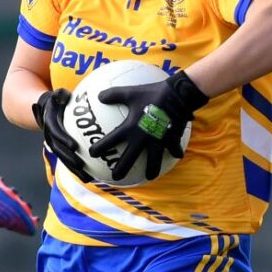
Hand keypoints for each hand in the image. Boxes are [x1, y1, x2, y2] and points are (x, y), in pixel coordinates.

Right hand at [32, 88, 90, 181]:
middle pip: (59, 151)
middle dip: (70, 160)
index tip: (74, 147)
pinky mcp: (61, 150)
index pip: (56, 133)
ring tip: (87, 178)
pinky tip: (90, 177)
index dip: (64, 140)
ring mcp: (55, 145)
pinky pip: (68, 161)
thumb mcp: (57, 95)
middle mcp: (50, 136)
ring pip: (64, 160)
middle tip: (82, 166)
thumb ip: (60, 95)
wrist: (46, 111)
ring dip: (74, 170)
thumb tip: (64, 95)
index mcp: (50, 124)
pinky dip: (77, 170)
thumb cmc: (57, 101)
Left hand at [92, 71, 207, 182]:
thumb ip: (115, 94)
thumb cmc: (153, 94)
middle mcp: (143, 138)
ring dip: (151, 170)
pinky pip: (174, 149)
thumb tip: (99, 96)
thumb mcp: (132, 92)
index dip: (100, 147)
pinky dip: (175, 152)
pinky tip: (176, 155)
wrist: (178, 96)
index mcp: (131, 128)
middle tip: (116, 178)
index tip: (93, 154)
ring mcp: (158, 141)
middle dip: (121, 169)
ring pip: (153, 161)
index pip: (111, 141)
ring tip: (149, 177)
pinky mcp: (172, 139)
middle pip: (129, 159)